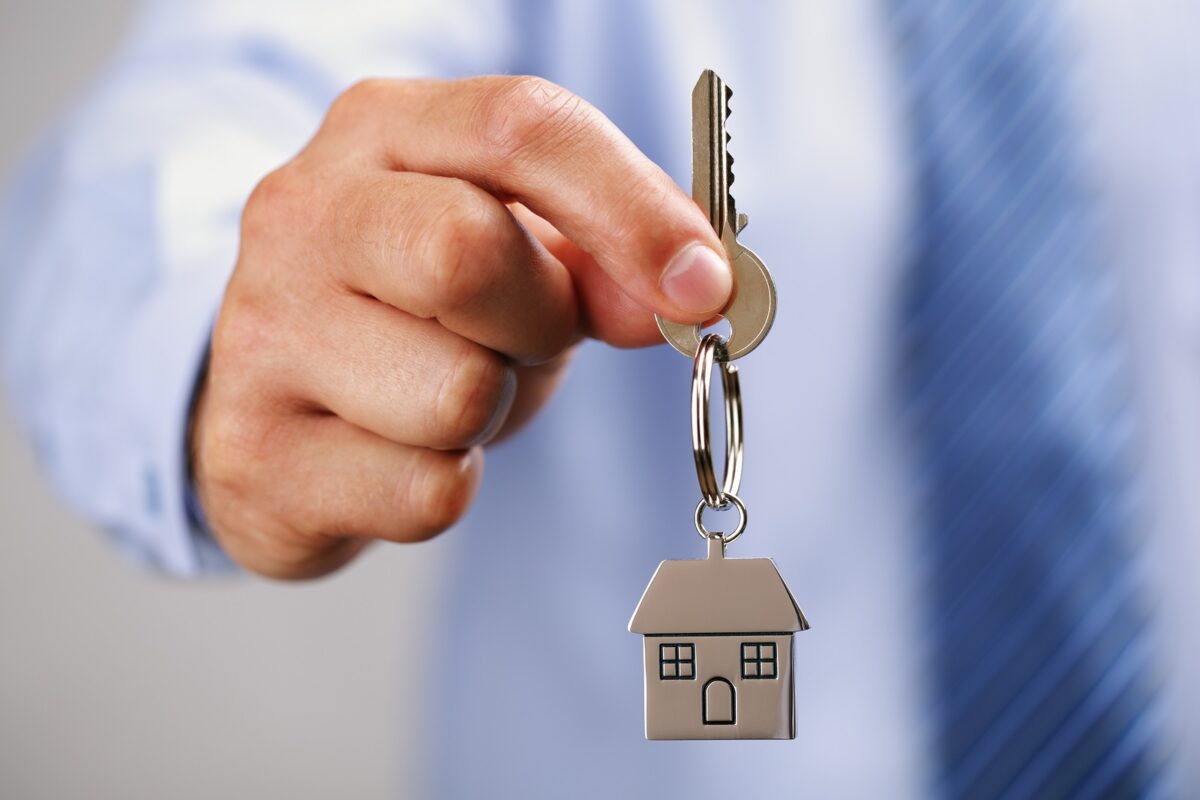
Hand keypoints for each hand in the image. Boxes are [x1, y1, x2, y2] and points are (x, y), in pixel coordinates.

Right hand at [191, 76, 730, 578]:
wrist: (276, 400)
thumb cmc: (415, 310)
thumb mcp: (515, 254)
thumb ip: (603, 254)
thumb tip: (691, 293)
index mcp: (379, 131)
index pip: (517, 128)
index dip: (631, 208)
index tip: (706, 287)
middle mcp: (300, 213)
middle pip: (466, 253)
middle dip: (538, 320)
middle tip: (524, 337)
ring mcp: (262, 333)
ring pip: (456, 393)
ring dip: (492, 411)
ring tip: (443, 393)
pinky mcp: (256, 453)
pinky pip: (428, 493)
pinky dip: (449, 485)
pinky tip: (398, 454)